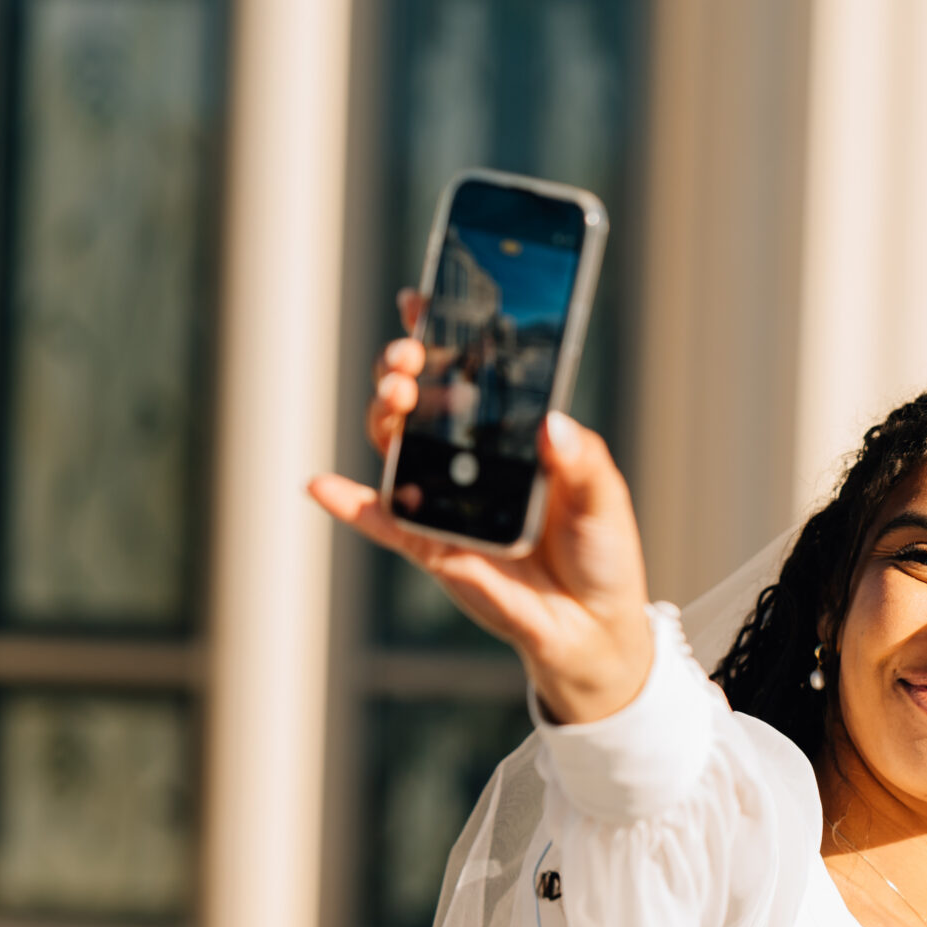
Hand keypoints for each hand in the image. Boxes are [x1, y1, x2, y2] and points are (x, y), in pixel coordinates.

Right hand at [310, 291, 654, 723]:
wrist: (592, 624)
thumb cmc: (600, 551)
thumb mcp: (604, 498)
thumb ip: (582, 461)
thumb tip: (553, 424)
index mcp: (512, 437)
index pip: (469, 375)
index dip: (443, 335)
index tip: (422, 301)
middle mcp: (471, 461)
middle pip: (421, 401)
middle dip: (406, 366)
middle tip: (412, 354)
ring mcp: (446, 500)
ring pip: (398, 446)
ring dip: (385, 414)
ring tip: (396, 394)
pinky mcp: (432, 546)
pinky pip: (383, 521)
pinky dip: (349, 504)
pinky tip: (321, 485)